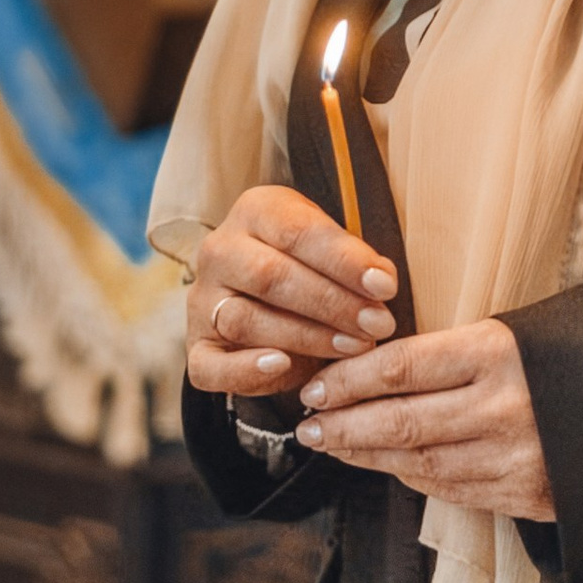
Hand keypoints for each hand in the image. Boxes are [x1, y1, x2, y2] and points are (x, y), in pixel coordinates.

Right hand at [186, 185, 399, 408]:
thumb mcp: (332, 249)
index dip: (345, 261)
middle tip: (377, 324)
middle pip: (271, 276)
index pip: (299, 232)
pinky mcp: (196, 347)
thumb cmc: (311, 266)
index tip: (385, 287)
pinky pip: (209, 366)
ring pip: (245, 319)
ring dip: (306, 337)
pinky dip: (245, 370)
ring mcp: (202, 300)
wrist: (266, 295)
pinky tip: (282, 366)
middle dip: (332, 304)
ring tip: (354, 347)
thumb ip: (354, 262)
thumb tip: (381, 282)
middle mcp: (220, 250)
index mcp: (256, 211)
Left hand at [295, 317, 554, 520]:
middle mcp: (503, 407)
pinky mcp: (528, 495)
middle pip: (400, 422)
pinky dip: (414, 479)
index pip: (402, 367)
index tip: (315, 386)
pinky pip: (453, 489)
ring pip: (419, 462)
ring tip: (334, 447)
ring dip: (368, 458)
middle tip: (308, 426)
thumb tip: (387, 362)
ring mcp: (515, 457)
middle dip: (344, 427)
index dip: (350, 380)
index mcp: (500, 353)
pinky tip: (391, 467)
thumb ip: (464, 349)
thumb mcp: (529, 329)